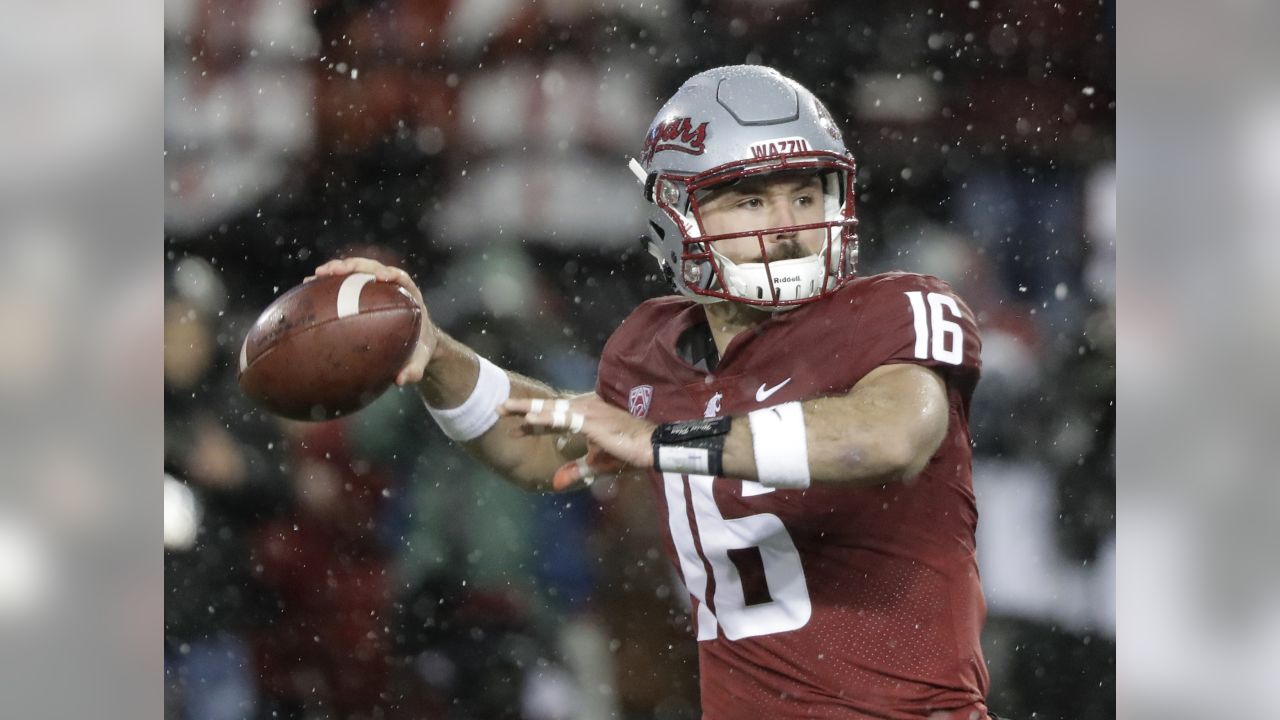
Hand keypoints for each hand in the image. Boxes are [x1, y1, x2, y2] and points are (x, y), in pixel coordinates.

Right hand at [311, 257, 436, 385]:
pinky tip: (308, 288)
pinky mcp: (360, 293)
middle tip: (337, 271)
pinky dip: (327, 285)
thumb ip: (415, 369)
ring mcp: (374, 288)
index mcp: (409, 296)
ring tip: (316, 275)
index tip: (381, 277)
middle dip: (354, 266)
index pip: (401, 278)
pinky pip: (343, 285)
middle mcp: (390, 287)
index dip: (391, 274)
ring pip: (354, 272)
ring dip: (336, 270)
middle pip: (372, 268)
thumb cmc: (419, 348)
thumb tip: (401, 380)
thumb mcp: (419, 360)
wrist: (416, 342)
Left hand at [499, 395, 654, 491]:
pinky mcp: (591, 422)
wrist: (652, 447)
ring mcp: (588, 412)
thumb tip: (556, 482)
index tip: (514, 423)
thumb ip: (577, 469)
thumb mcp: (597, 464)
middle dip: (522, 407)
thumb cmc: (629, 453)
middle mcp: (586, 407)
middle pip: (548, 406)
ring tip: (505, 409)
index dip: (534, 419)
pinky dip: (544, 419)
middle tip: (499, 408)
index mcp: (587, 413)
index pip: (555, 414)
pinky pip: (563, 419)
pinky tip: (528, 419)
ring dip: (526, 409)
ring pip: (551, 409)